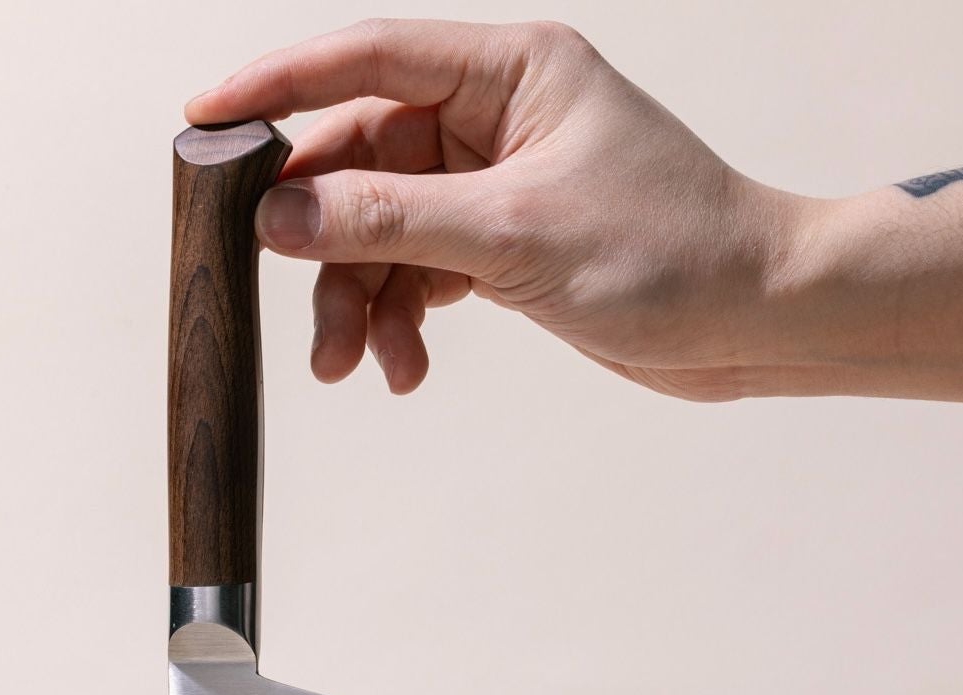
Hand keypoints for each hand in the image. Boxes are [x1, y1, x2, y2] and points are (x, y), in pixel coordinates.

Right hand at [185, 19, 804, 399]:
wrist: (755, 321)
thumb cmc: (673, 253)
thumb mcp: (514, 235)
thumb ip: (390, 220)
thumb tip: (283, 215)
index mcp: (509, 70)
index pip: (366, 59)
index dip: (280, 87)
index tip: (207, 120)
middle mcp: (497, 116)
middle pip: (365, 163)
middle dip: (331, 247)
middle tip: (309, 324)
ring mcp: (499, 184)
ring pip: (388, 229)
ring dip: (365, 299)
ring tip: (362, 367)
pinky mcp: (507, 245)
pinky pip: (424, 272)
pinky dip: (406, 319)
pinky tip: (408, 367)